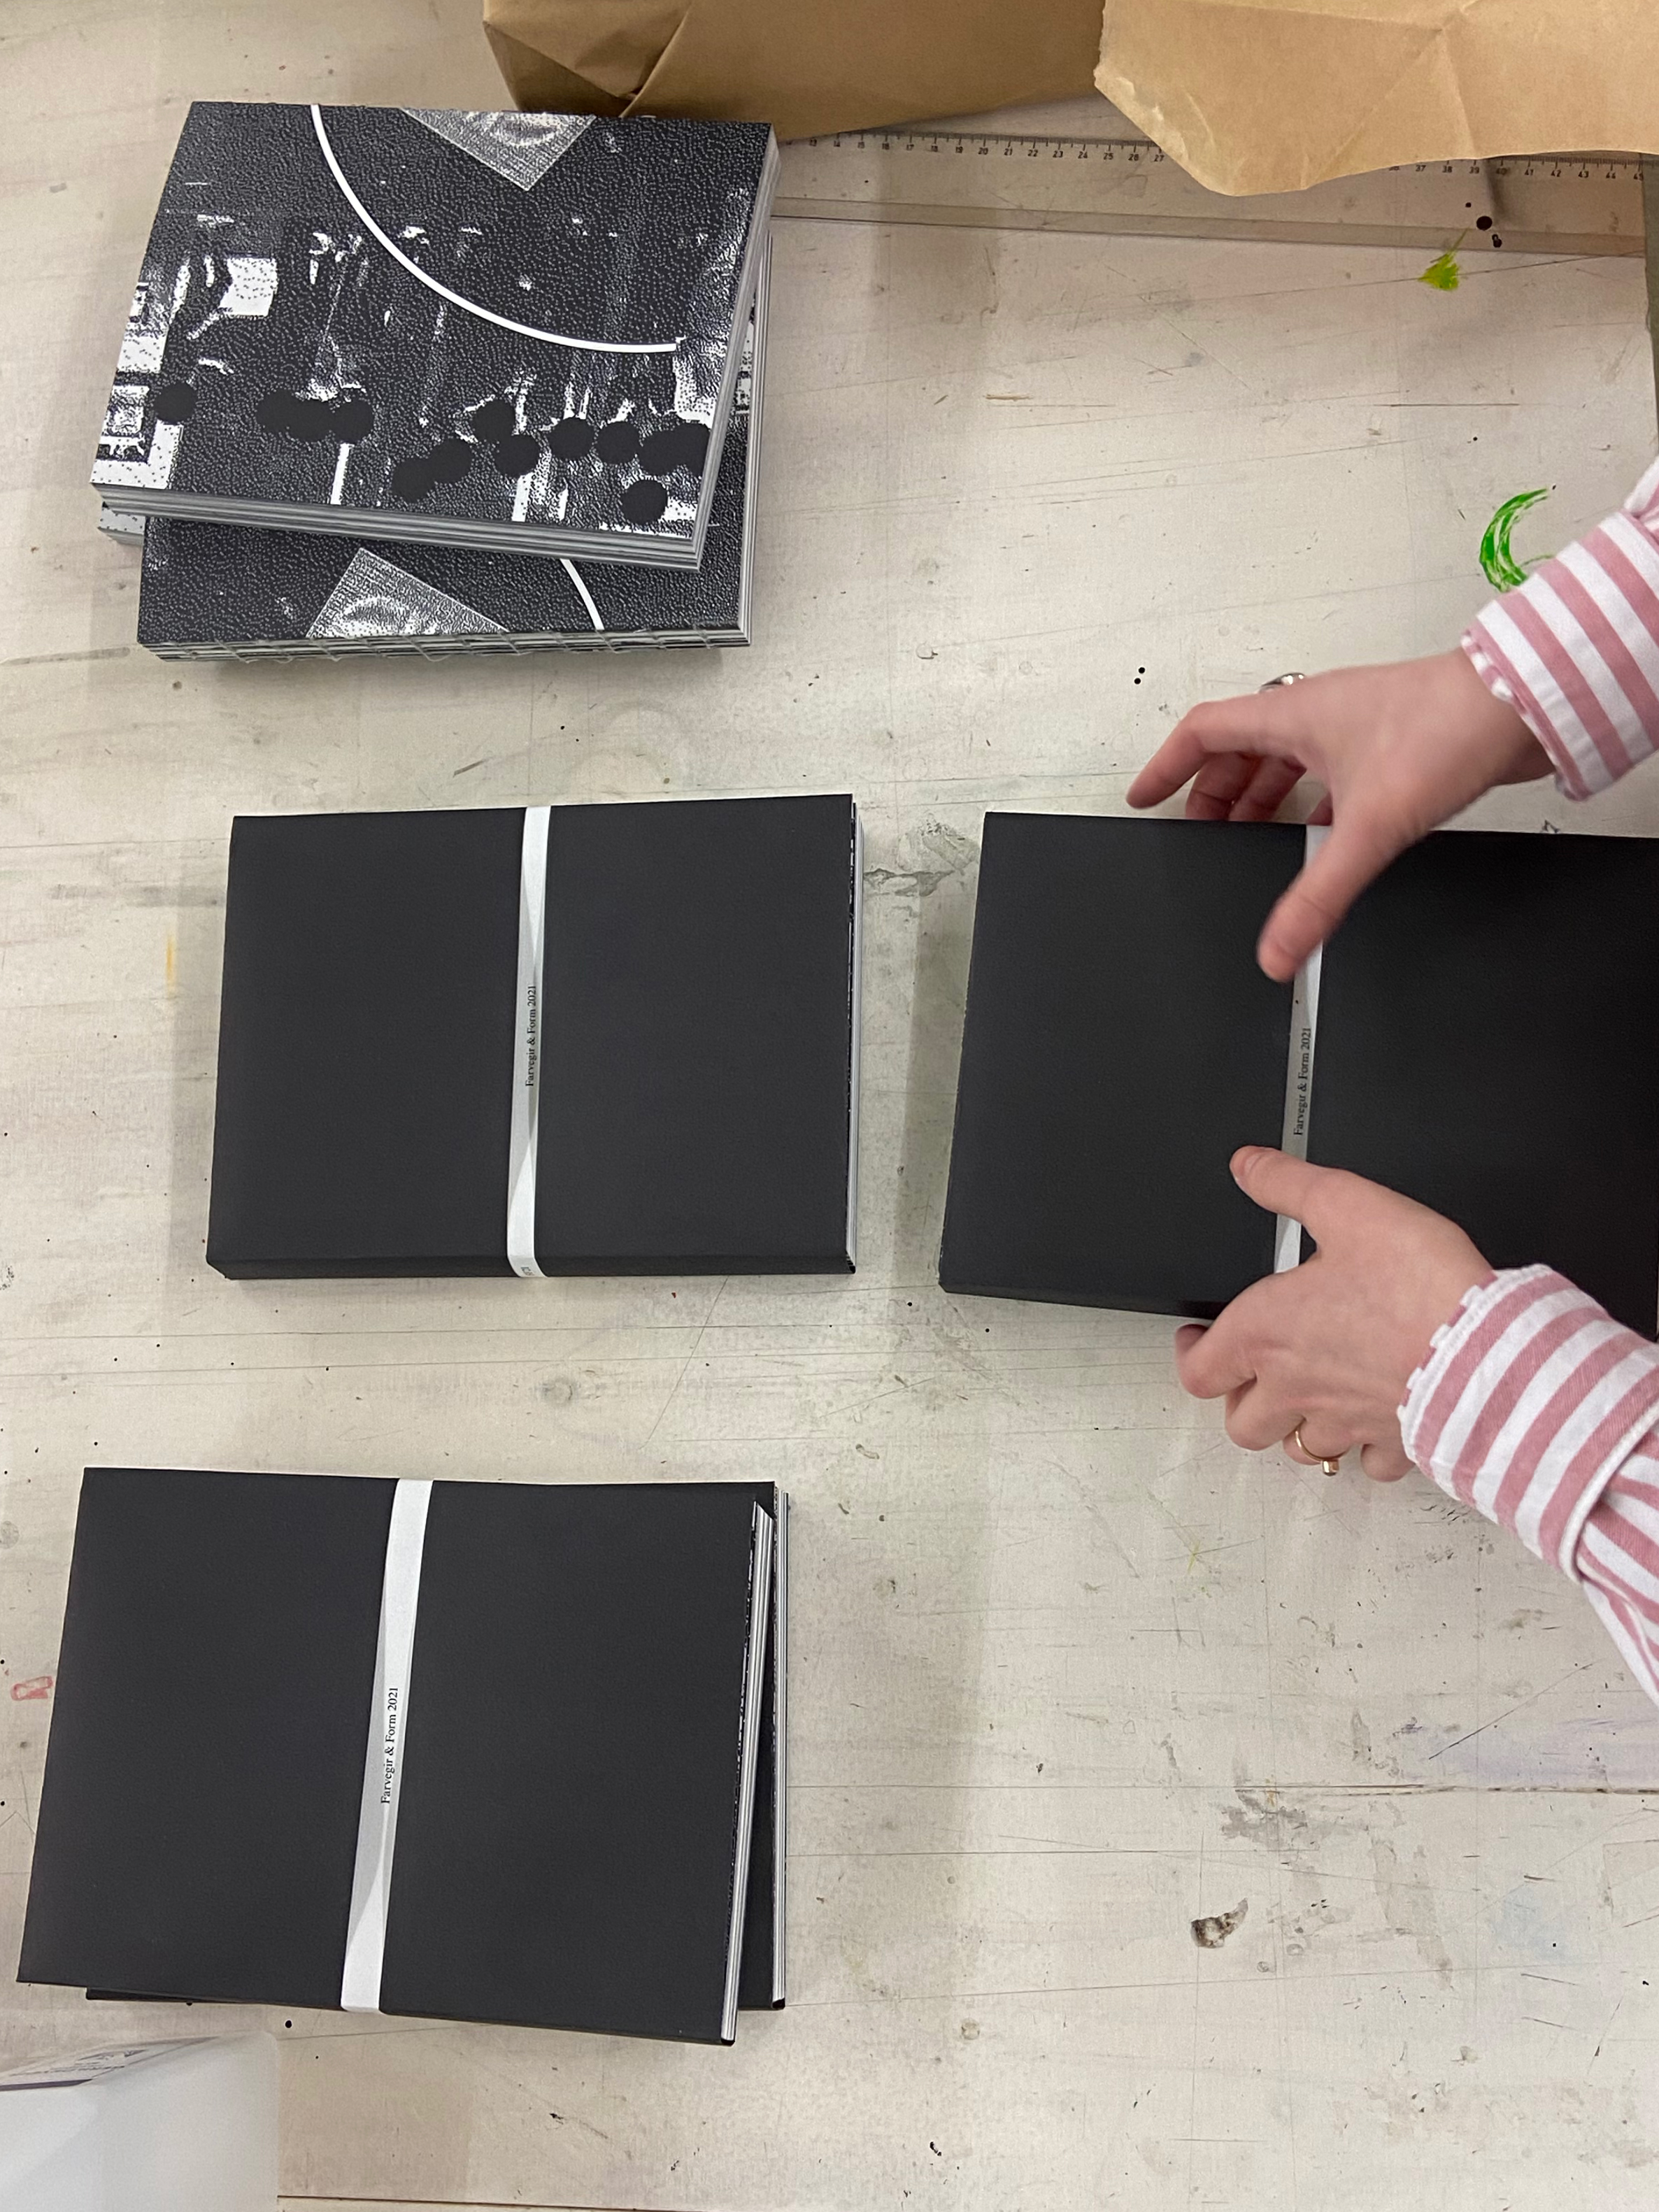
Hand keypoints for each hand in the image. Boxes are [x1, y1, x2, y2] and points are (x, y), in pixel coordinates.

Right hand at [1127, 650, 1548, 979]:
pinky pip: (1326, 774)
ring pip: (1285, 762)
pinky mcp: (1389, 745)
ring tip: (1252, 840)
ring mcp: (1354, 727)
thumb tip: (1277, 951)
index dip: (1166, 767)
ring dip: (1263, 800)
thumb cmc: (1448, 728)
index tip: (1144, 797)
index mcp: (1293, 713)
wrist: (1523, 706)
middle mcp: (1318, 714)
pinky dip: (1310, 805)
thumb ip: (1317, 896)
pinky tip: (1319, 838)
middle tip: (1201, 834)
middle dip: (1214, 795)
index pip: (1202, 732)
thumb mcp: (1367, 827)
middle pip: (1239, 751)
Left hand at [1176, 1146, 1489, 1480]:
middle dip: (1241, 1403)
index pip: (1199, 1369)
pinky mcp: (1395, 1439)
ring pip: (1300, 1449)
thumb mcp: (1346, 1204)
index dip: (1190, 1355)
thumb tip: (1250, 1168)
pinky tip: (1371, 1424)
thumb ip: (1288, 1184)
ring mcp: (1346, 1421)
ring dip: (1295, 1430)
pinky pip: (1367, 1464)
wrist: (1486, 1348)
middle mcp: (1299, 1388)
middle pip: (1243, 1424)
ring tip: (1305, 1404)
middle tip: (1250, 1379)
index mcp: (1269, 1333)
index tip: (1197, 1340)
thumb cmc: (1417, 1284)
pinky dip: (1363, 1450)